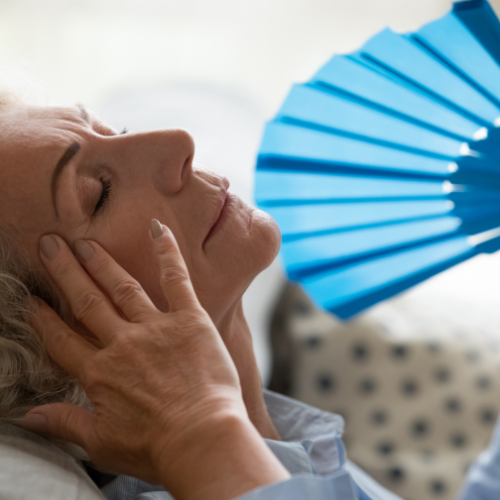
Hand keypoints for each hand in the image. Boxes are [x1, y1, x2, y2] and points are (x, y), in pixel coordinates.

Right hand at [21, 220, 288, 499]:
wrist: (203, 439)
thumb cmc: (156, 447)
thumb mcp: (102, 443)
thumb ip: (64, 424)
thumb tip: (25, 418)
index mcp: (99, 373)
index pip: (62, 340)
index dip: (44, 319)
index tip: (32, 300)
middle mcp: (122, 343)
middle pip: (86, 302)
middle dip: (65, 272)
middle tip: (50, 245)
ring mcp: (156, 327)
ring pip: (122, 287)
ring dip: (101, 262)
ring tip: (85, 241)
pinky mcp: (189, 319)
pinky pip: (176, 279)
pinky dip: (168, 252)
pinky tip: (159, 227)